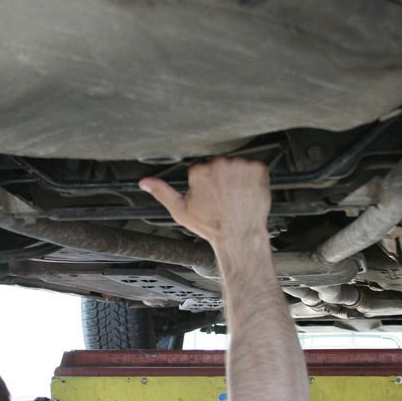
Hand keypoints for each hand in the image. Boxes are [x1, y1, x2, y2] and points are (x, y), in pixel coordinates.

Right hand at [139, 157, 270, 250]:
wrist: (239, 236)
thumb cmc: (212, 226)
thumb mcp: (181, 211)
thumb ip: (162, 192)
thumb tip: (145, 182)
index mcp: (199, 171)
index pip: (200, 169)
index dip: (204, 183)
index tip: (208, 196)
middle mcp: (218, 164)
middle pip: (218, 165)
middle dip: (221, 178)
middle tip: (223, 198)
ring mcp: (239, 166)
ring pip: (236, 165)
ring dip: (237, 177)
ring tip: (235, 197)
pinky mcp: (257, 169)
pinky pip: (255, 168)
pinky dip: (254, 178)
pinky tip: (247, 193)